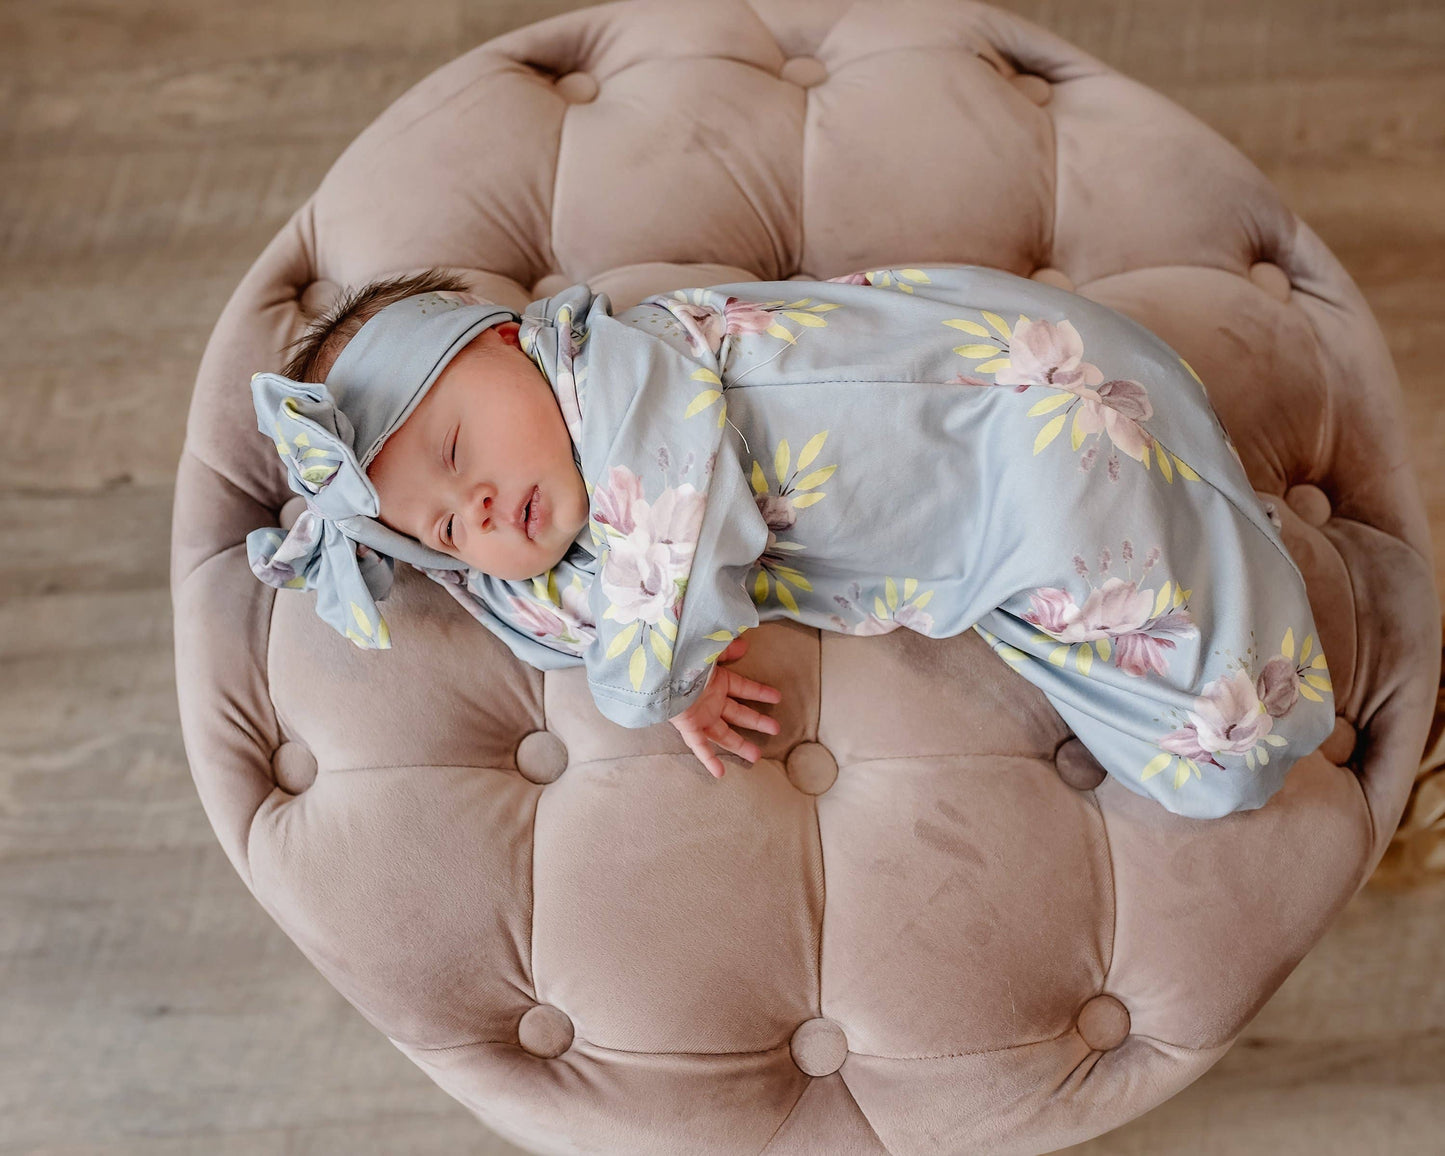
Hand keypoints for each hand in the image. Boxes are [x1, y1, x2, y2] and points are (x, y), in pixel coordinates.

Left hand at [668, 634, 781, 777]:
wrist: (660, 668)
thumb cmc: (684, 657)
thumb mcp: (710, 649)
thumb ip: (726, 649)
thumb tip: (744, 643)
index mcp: (717, 681)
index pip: (745, 688)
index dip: (761, 693)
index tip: (778, 697)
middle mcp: (711, 701)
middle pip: (739, 714)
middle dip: (757, 722)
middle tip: (776, 729)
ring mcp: (701, 715)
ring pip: (724, 734)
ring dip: (740, 745)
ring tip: (756, 756)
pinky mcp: (688, 726)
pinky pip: (700, 746)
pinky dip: (709, 759)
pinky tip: (719, 773)